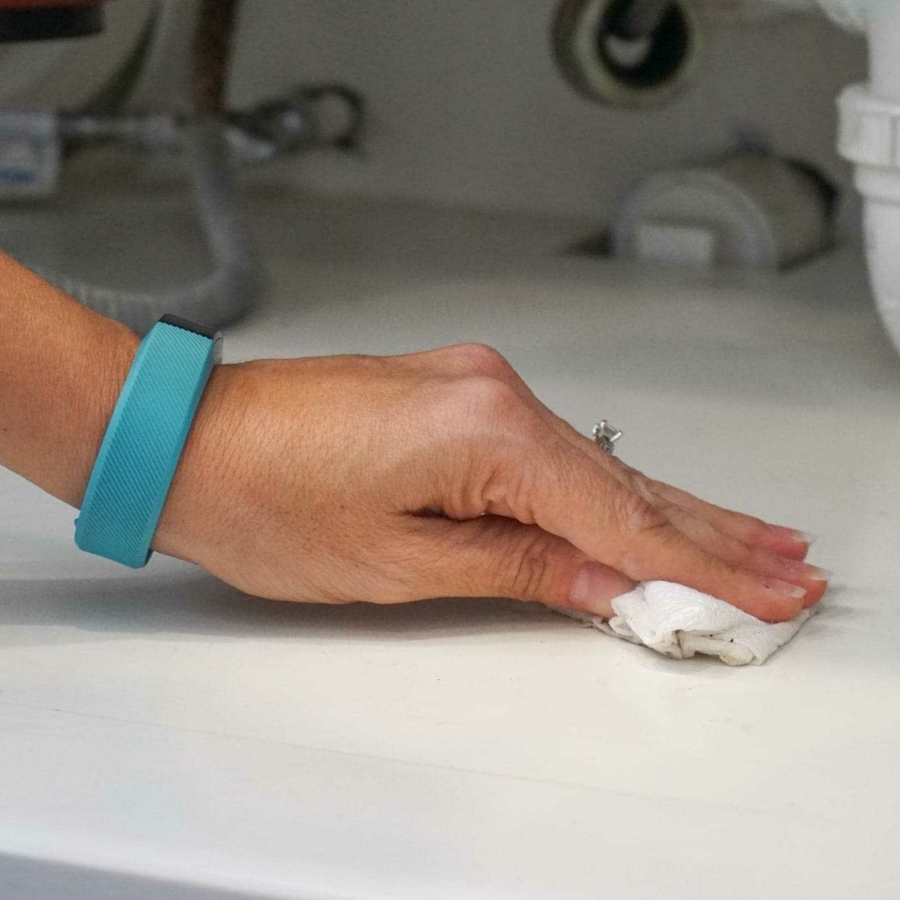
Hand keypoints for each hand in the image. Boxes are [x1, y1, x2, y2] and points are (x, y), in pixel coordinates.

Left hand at [154, 343, 827, 621]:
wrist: (188, 439)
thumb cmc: (264, 500)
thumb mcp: (401, 564)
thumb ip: (520, 567)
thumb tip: (606, 581)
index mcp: (487, 431)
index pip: (620, 515)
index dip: (699, 563)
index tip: (764, 589)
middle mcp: (495, 391)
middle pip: (623, 479)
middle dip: (707, 528)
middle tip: (783, 559)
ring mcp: (477, 385)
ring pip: (592, 462)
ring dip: (661, 507)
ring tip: (737, 538)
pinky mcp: (457, 392)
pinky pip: (551, 449)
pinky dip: (600, 486)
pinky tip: (643, 506)